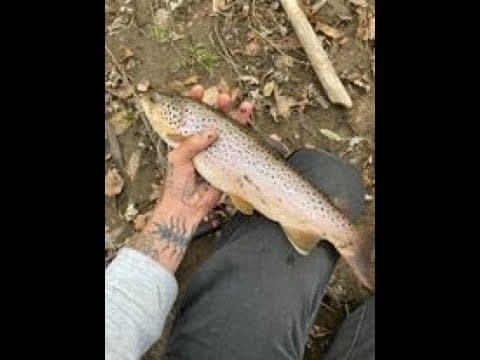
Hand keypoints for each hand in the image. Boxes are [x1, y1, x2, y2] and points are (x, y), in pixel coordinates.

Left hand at [128, 85, 252, 272]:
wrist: (187, 208)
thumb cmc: (177, 182)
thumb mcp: (178, 159)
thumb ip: (193, 143)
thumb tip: (213, 131)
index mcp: (188, 137)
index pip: (193, 114)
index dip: (197, 100)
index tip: (201, 89)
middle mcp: (204, 142)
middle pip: (217, 118)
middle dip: (223, 106)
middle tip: (227, 96)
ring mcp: (219, 152)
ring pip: (233, 131)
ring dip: (240, 118)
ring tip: (247, 106)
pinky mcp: (230, 164)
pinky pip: (244, 151)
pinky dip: (258, 143)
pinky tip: (269, 136)